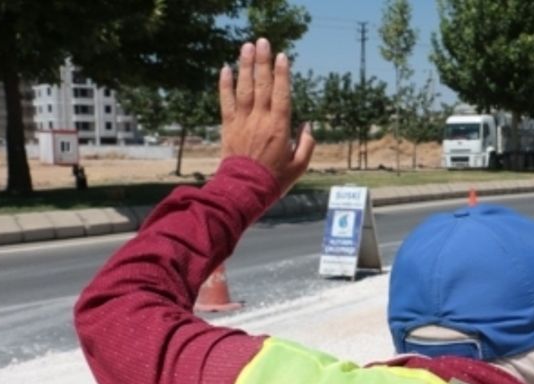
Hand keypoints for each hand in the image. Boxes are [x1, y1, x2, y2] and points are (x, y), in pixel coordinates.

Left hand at [219, 38, 314, 190]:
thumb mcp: (299, 166)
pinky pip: (225, 101)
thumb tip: (308, 125)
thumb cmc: (274, 181)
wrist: (244, 191)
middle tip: (263, 41)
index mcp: (279, 128)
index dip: (281, 74)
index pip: (281, 94)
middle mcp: (260, 120)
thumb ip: (306, 144)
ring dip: (245, 66)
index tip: (282, 56)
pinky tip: (226, 68)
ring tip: (246, 47)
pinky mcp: (228, 127)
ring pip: (243, 88)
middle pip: (261, 85)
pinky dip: (225, 84)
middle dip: (262, 61)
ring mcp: (242, 122)